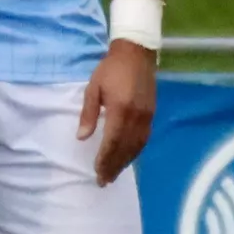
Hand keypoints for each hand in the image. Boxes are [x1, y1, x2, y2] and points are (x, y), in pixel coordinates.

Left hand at [80, 38, 158, 184]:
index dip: (104, 159)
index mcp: (120, 110)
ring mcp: (146, 116)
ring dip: (125, 162)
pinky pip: (144, 139)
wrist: (137, 52)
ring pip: (136, 146)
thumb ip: (89, 113)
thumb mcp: (93, 88)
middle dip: (114, 166)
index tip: (96, 173)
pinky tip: (128, 158)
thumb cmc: (110, 69)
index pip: (112, 142)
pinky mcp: (151, 114)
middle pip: (125, 148)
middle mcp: (136, 117)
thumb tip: (82, 137)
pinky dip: (135, 152)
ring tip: (114, 174)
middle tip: (104, 181)